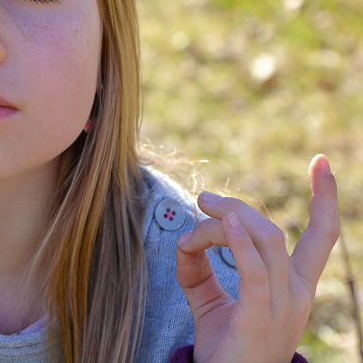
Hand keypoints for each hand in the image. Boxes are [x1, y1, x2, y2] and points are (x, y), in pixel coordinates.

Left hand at [175, 154, 338, 362]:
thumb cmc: (224, 346)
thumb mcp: (210, 298)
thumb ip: (197, 265)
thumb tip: (182, 238)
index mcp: (293, 286)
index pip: (321, 237)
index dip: (324, 198)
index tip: (321, 162)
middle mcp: (296, 293)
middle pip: (274, 231)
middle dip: (239, 205)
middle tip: (204, 198)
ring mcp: (282, 306)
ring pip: (263, 240)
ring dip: (228, 217)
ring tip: (203, 206)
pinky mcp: (260, 316)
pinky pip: (256, 270)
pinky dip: (240, 242)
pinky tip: (225, 223)